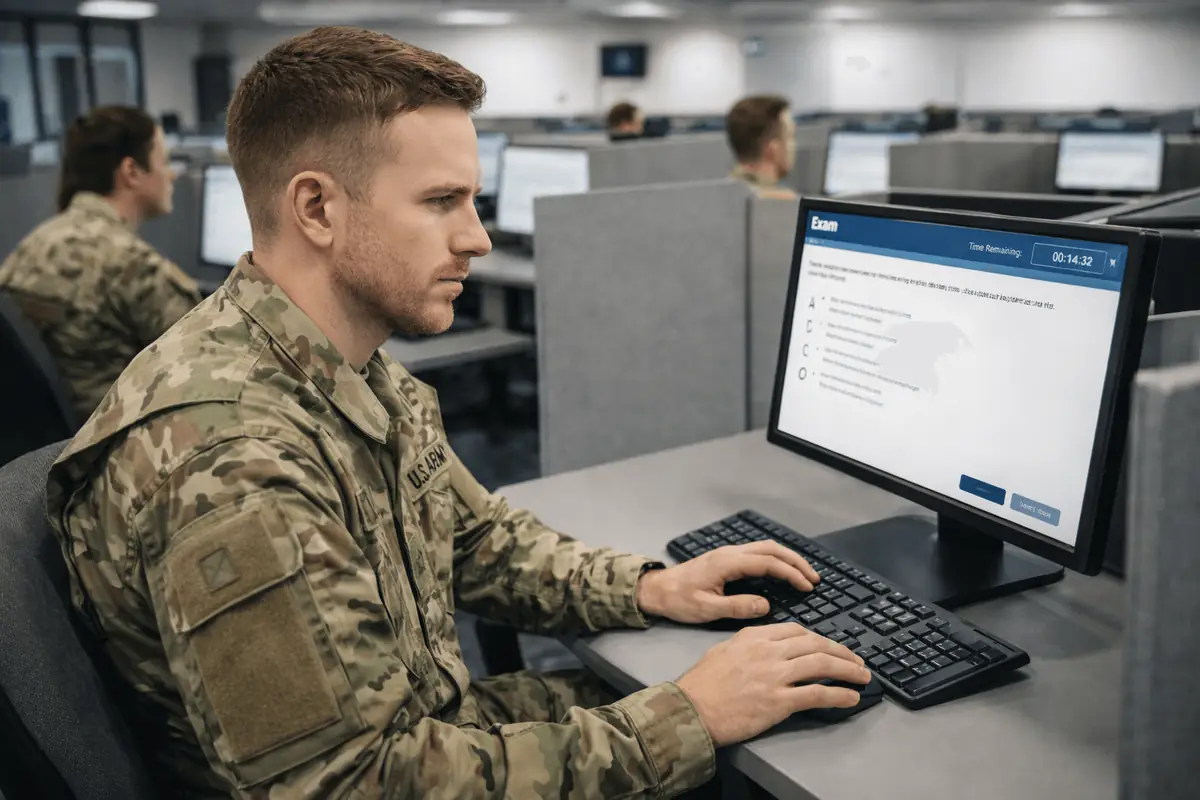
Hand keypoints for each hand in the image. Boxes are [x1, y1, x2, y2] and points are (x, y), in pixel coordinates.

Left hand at [637, 542, 818, 623]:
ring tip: (805, 575)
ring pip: (765, 548)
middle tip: (815, 579)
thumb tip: (766, 605)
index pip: (768, 563)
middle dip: (796, 562)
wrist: (656, 590)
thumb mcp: (706, 609)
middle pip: (771, 549)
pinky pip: (758, 553)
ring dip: (787, 559)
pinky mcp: (726, 559)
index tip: (807, 587)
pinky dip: (776, 560)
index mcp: (728, 563)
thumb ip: (736, 607)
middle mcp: (730, 553)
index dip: (791, 574)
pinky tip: (782, 571)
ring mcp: (728, 553)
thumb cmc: (678, 600)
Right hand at [676, 623, 868, 746]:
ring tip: (862, 676)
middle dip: (842, 652)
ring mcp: (775, 676)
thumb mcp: (724, 650)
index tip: (830, 646)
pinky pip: (817, 694)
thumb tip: (764, 646)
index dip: (820, 638)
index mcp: (755, 637)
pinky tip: (850, 697)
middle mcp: (769, 651)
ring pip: (822, 665)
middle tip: (856, 660)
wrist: (691, 708)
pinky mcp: (779, 701)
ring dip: (848, 670)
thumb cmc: (702, 684)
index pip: (797, 631)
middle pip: (816, 644)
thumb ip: (748, 644)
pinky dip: (839, 695)